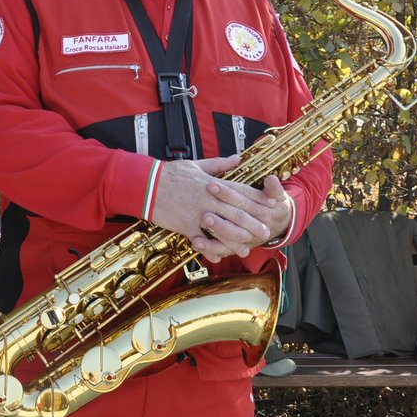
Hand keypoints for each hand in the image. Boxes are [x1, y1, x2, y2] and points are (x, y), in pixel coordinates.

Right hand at [147, 156, 286, 260]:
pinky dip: (209, 250)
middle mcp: (209, 199)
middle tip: (266, 232)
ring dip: (236, 240)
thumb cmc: (170, 173)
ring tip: (246, 248)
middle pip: (236, 212)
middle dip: (253, 223)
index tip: (270, 205)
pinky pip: (200, 240)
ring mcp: (198, 214)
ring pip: (222, 229)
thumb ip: (219, 164)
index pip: (240, 191)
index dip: (257, 199)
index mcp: (213, 184)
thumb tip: (237, 158)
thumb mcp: (196, 164)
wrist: (145, 185)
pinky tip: (217, 258)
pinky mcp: (185, 226)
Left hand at [202, 173, 293, 252]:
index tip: (210, 184)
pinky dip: (210, 248)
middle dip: (220, 215)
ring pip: (231, 238)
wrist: (281, 225)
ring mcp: (246, 240)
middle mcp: (256, 227)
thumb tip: (271, 179)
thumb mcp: (278, 195)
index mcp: (264, 211)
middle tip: (203, 209)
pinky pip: (223, 251)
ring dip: (215, 231)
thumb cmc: (274, 205)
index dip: (227, 193)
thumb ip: (274, 187)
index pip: (244, 200)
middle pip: (237, 220)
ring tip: (201, 223)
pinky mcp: (237, 249)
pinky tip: (196, 242)